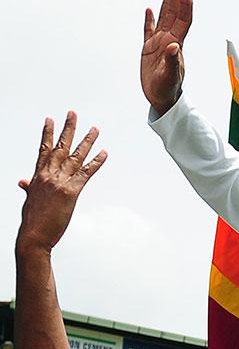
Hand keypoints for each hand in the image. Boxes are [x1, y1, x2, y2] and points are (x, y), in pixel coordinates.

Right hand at [16, 115, 106, 251]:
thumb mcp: (29, 200)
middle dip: (68, 129)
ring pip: (75, 156)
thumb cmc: (32, 221)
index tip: (50, 119)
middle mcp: (48, 175)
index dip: (47, 133)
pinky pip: (86, 173)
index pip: (43, 149)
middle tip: (73, 113)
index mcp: (38, 176)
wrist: (34, 235)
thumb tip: (24, 182)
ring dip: (87, 141)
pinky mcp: (71, 192)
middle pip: (60, 146)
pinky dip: (96, 162)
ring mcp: (59, 182)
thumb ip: (30, 188)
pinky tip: (103, 153)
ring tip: (95, 129)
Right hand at [142, 0, 192, 114]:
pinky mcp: (149, 50)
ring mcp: (159, 44)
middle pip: (175, 15)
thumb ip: (172, 62)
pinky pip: (148, 30)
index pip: (183, 20)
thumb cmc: (168, 91)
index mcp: (176, 45)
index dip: (185, 4)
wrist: (161, 100)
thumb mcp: (170, 77)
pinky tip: (150, 9)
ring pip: (164, 19)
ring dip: (167, 4)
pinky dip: (150, 19)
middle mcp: (169, 41)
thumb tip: (174, 46)